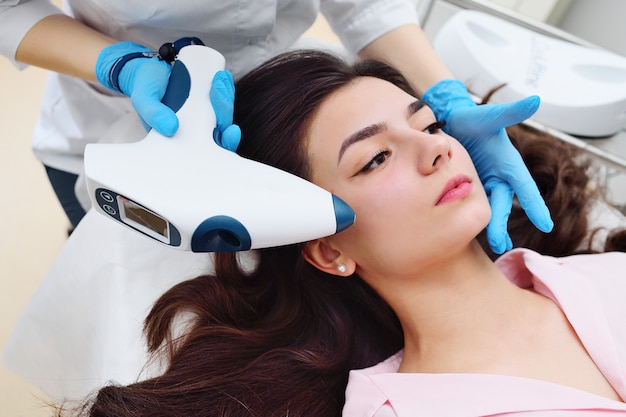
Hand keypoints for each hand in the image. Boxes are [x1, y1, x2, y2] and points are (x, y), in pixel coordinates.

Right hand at [96, 42, 240, 150]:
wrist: (146, 70)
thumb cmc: (144, 89)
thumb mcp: (144, 100)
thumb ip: (153, 113)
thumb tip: (172, 128)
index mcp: (183, 140)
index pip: (210, 148)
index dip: (225, 142)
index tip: (231, 130)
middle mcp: (196, 130)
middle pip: (221, 127)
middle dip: (225, 109)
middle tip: (219, 87)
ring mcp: (202, 114)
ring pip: (223, 112)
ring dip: (226, 96)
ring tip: (220, 77)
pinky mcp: (206, 99)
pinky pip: (220, 98)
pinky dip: (224, 88)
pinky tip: (224, 77)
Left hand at [422, 79, 552, 253]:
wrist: (449, 120)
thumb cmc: (472, 117)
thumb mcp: (489, 116)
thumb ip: (509, 111)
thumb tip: (535, 100)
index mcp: (509, 163)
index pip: (525, 188)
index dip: (534, 206)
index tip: (545, 226)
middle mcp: (499, 176)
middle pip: (503, 204)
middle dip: (502, 224)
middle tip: (500, 245)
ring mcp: (483, 182)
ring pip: (488, 208)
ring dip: (490, 227)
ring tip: (494, 246)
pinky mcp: (467, 185)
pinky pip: (471, 204)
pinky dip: (473, 217)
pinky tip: (468, 233)